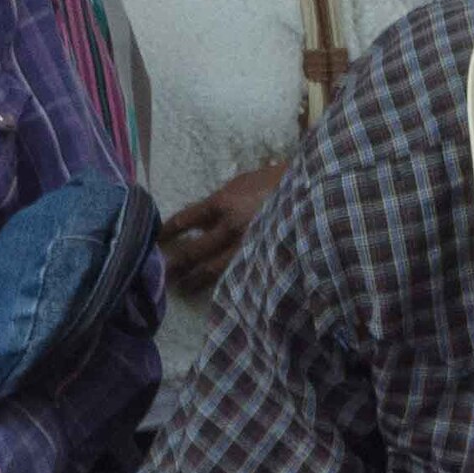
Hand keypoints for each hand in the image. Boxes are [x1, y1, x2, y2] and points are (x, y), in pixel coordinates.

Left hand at [160, 161, 287, 294]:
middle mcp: (232, 228)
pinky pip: (240, 276)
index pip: (186, 219)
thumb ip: (223, 201)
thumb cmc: (281, 180)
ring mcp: (249, 247)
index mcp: (225, 203)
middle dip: (175, 263)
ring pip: (214, 270)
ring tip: (182, 288)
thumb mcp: (246, 182)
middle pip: (194, 250)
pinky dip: (225, 284)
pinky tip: (218, 292)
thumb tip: (201, 219)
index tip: (157, 240)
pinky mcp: (264, 260)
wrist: (316, 193)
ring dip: (195, 279)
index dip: (168, 231)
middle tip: (159, 273)